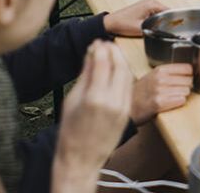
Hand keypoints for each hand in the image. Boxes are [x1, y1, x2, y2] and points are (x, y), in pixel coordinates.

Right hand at [53, 41, 132, 186]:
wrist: (81, 158)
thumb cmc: (70, 131)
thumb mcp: (72, 99)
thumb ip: (85, 75)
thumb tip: (92, 53)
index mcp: (94, 97)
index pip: (102, 62)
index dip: (100, 48)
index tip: (97, 42)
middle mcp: (112, 101)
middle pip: (119, 65)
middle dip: (114, 51)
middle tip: (106, 44)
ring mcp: (122, 107)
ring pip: (127, 74)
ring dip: (121, 60)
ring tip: (112, 53)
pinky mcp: (127, 112)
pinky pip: (129, 86)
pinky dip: (124, 74)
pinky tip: (117, 69)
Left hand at [104, 0, 169, 36]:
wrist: (111, 23)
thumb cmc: (123, 24)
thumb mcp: (141, 29)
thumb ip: (155, 29)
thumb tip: (165, 32)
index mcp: (152, 4)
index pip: (169, 11)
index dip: (172, 21)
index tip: (174, 29)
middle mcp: (151, 0)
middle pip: (166, 12)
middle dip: (166, 21)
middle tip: (163, 31)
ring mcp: (148, 2)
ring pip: (161, 13)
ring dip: (160, 20)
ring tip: (156, 28)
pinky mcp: (145, 6)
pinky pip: (156, 12)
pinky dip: (156, 19)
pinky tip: (152, 25)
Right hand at [130, 63, 192, 123]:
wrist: (129, 107)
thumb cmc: (142, 92)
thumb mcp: (153, 76)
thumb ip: (169, 72)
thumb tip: (189, 71)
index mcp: (160, 70)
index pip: (187, 68)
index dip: (189, 75)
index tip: (187, 78)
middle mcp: (160, 78)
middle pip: (188, 80)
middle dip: (186, 86)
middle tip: (179, 90)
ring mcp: (159, 90)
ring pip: (186, 91)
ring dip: (183, 95)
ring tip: (173, 97)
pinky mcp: (158, 103)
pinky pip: (180, 100)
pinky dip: (179, 102)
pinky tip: (172, 102)